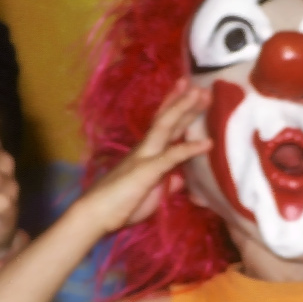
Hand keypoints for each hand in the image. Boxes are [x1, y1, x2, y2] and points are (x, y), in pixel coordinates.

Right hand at [74, 85, 211, 234]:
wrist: (94, 215)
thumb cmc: (119, 206)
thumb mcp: (151, 194)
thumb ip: (166, 183)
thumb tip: (180, 176)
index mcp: (145, 153)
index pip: (162, 125)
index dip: (176, 107)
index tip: (189, 91)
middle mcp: (145, 149)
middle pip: (166, 119)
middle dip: (184, 101)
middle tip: (202, 86)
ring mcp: (145, 157)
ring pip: (166, 127)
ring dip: (184, 109)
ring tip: (201, 93)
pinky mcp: (146, 170)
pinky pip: (171, 156)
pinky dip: (190, 148)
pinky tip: (208, 143)